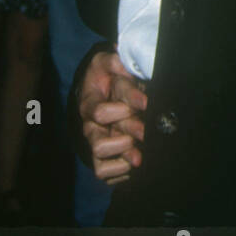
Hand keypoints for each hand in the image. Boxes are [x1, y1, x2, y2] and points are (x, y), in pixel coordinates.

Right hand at [78, 49, 147, 184]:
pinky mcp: (104, 160)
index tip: (145, 102)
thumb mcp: (107, 62)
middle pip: (100, 142)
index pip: (99, 112)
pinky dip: (122, 172)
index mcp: (89, 104)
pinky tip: (138, 162)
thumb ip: (116, 62)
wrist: (101, 92)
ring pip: (100, 161)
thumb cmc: (107, 77)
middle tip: (147, 131)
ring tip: (141, 153)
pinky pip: (106, 174)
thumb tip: (127, 64)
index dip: (123, 108)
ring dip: (124, 157)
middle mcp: (90, 128)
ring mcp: (95, 145)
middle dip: (128, 135)